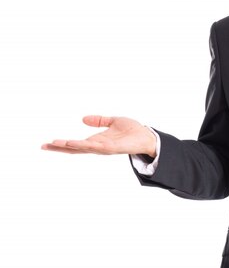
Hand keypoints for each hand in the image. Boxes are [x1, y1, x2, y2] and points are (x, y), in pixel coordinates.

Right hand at [42, 115, 156, 156]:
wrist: (147, 136)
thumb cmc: (132, 130)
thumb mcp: (113, 121)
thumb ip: (99, 120)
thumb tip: (83, 119)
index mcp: (97, 140)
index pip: (76, 144)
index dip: (62, 144)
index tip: (48, 143)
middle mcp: (98, 146)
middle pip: (74, 149)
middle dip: (59, 148)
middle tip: (43, 146)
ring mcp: (103, 148)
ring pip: (81, 148)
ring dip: (67, 146)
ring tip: (53, 144)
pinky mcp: (110, 148)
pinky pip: (93, 147)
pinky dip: (82, 145)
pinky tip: (73, 143)